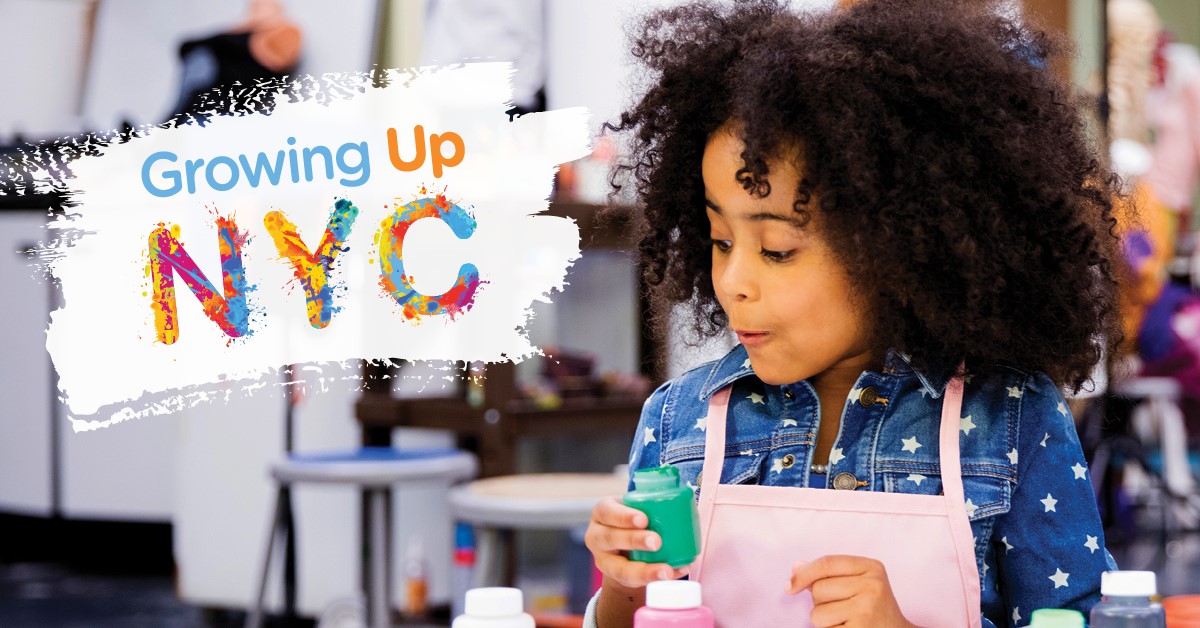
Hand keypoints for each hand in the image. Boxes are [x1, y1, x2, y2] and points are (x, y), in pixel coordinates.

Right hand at [584, 497, 689, 588]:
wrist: (621, 549)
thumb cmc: (631, 521)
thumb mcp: (632, 508)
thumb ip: (650, 503)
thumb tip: (686, 498)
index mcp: (602, 512)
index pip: (607, 512)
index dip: (624, 516)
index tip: (644, 519)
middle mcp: (597, 536)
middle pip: (610, 538)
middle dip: (634, 540)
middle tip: (657, 541)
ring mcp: (603, 559)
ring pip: (619, 568)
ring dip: (644, 570)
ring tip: (666, 570)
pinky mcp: (615, 577)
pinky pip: (633, 582)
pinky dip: (655, 578)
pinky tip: (673, 573)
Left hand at [787, 555, 916, 627]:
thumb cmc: (873, 607)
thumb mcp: (859, 582)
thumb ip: (829, 573)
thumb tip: (797, 568)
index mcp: (871, 567)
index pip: (826, 563)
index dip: (803, 574)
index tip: (790, 587)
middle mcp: (872, 586)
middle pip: (818, 589)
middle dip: (820, 602)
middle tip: (843, 608)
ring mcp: (867, 609)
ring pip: (817, 613)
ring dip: (824, 621)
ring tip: (846, 620)